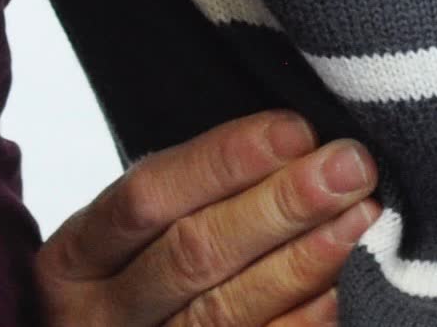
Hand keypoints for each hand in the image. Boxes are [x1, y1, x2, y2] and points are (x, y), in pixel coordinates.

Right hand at [33, 112, 379, 326]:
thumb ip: (194, 191)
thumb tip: (296, 141)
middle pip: (193, 255)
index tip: (296, 129)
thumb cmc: (139, 277)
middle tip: (349, 167)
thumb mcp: (134, 235)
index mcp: (76, 259)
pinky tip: (344, 289)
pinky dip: (302, 322)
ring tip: (361, 217)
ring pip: (225, 312)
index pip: (148, 197)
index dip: (223, 161)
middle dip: (280, 204)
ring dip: (303, 261)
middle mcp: (100, 317)